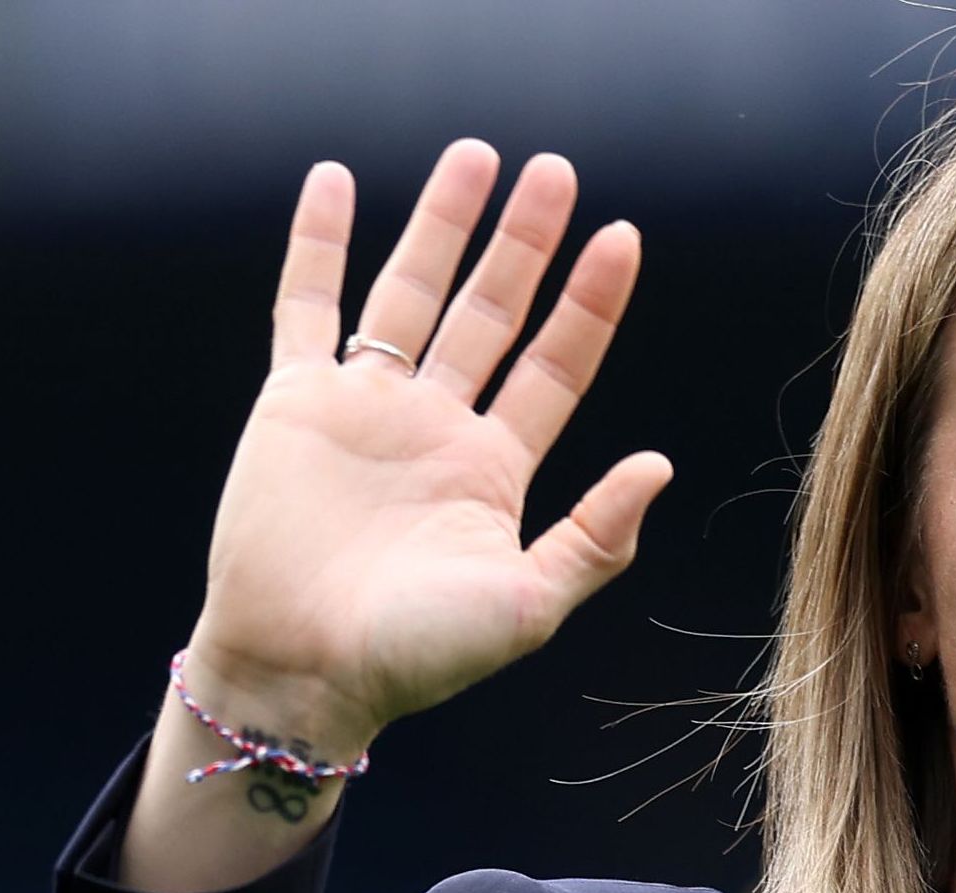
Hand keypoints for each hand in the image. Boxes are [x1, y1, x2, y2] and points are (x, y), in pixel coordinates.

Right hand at [183, 141, 673, 758]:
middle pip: (490, 312)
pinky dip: (318, 245)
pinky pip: (306, 307)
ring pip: (409, 292)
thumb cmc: (415, 659)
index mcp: (494, 470)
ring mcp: (366, 409)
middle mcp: (435, 427)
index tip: (622, 238)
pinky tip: (336, 181)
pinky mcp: (295, 403)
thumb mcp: (527, 605)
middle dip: (523, 242)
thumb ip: (594, 538)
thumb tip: (660, 466)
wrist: (303, 673)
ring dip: (441, 224)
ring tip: (476, 156)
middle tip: (555, 170)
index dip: (590, 303)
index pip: (555, 366)